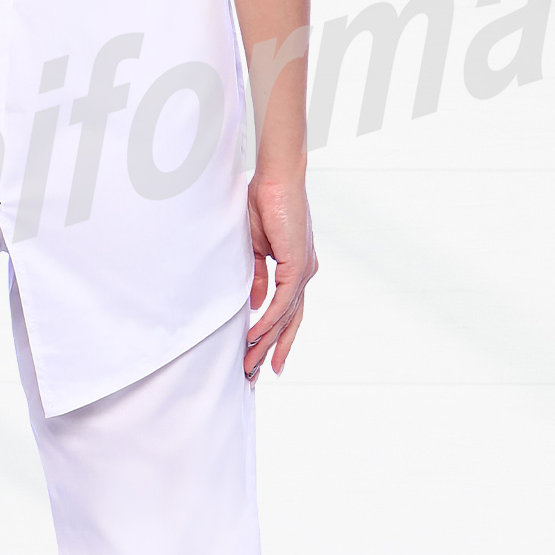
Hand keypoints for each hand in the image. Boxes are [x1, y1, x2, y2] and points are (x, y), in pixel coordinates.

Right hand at [245, 174, 316, 382]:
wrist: (276, 178)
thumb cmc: (265, 203)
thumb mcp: (256, 248)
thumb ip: (258, 276)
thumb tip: (254, 303)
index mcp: (297, 268)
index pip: (288, 311)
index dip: (276, 337)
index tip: (264, 359)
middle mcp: (304, 273)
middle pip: (291, 322)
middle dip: (273, 351)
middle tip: (255, 376)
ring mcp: (303, 271)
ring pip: (286, 318)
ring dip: (266, 343)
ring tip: (249, 364)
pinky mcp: (297, 266)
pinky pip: (282, 302)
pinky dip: (267, 321)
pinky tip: (255, 336)